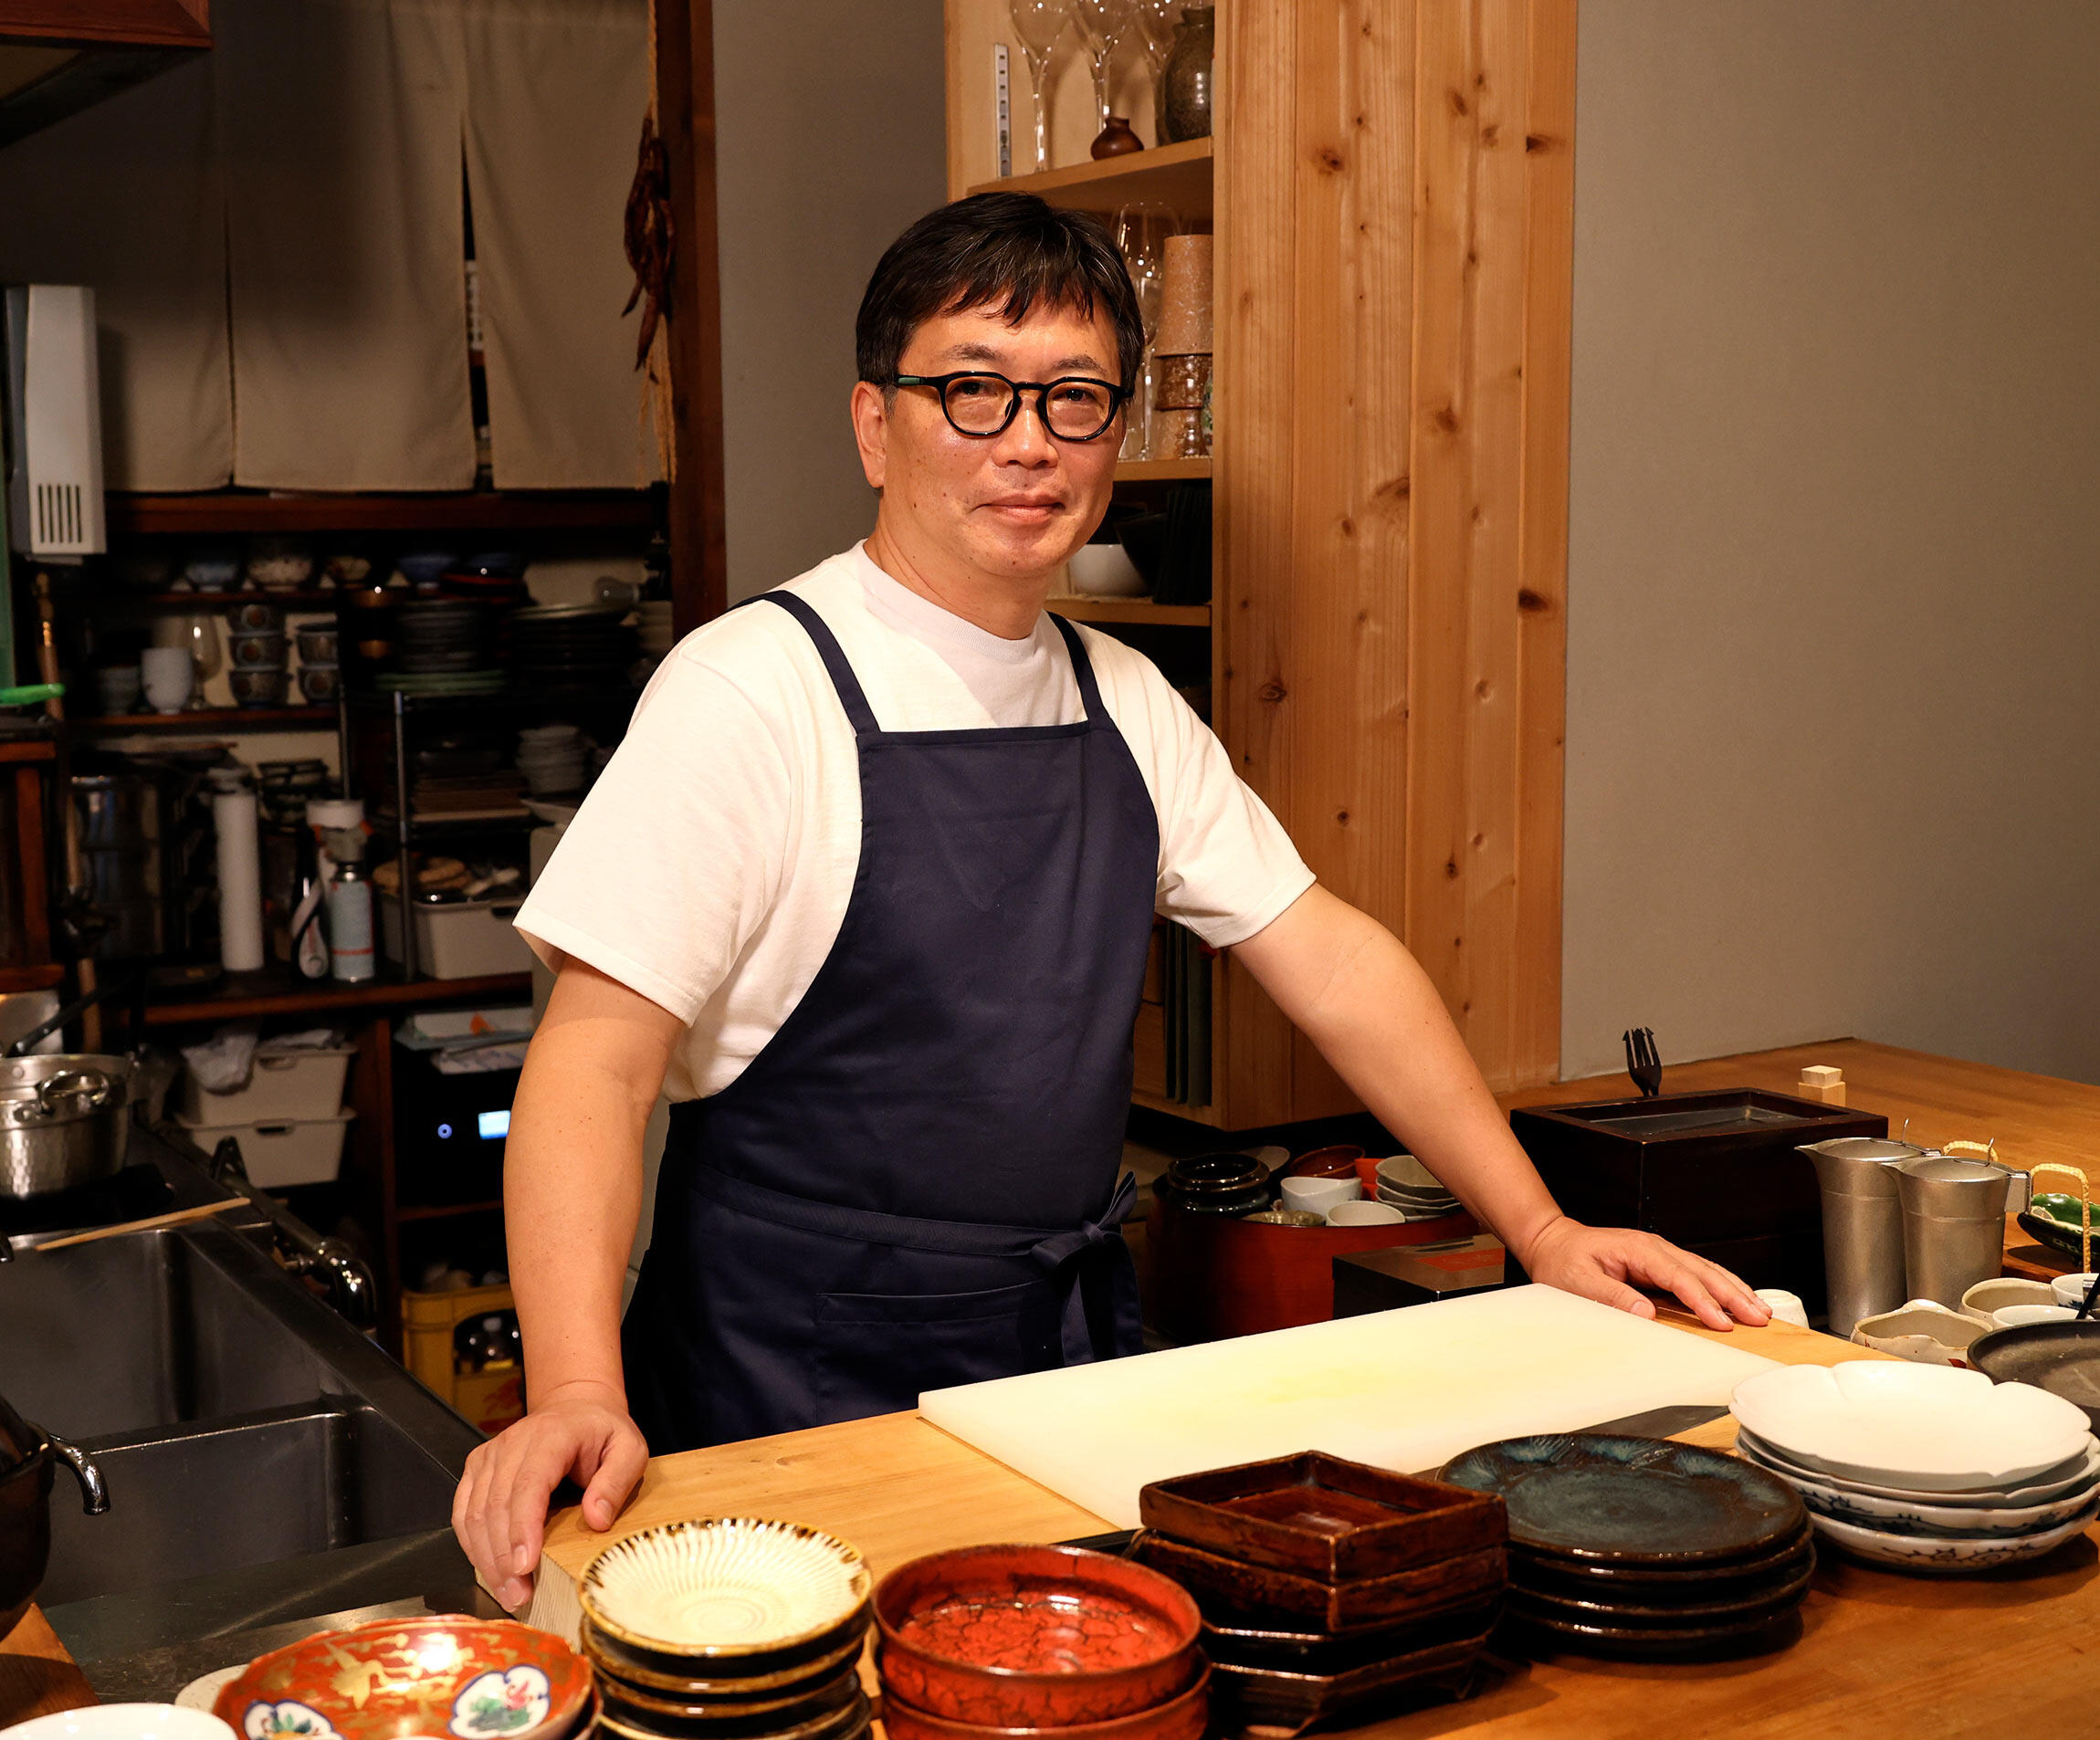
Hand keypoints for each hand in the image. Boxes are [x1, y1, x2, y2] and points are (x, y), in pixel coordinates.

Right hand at [451, 1381, 647, 1609]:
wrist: (575, 1407)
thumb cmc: (603, 1432)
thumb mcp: (629, 1449)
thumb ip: (617, 1482)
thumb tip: (596, 1520)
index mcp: (551, 1436)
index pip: (529, 1485)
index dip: (523, 1528)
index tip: (525, 1567)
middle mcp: (512, 1443)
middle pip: (496, 1505)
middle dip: (503, 1557)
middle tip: (518, 1596)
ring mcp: (490, 1455)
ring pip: (473, 1512)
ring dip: (486, 1557)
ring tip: (507, 1592)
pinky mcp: (477, 1468)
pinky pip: (463, 1510)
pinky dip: (471, 1544)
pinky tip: (488, 1570)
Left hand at [1516, 1215, 1770, 1330]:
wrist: (1552, 1242)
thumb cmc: (1563, 1261)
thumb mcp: (1578, 1281)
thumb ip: (1611, 1296)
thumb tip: (1646, 1313)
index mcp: (1638, 1249)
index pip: (1678, 1276)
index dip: (1702, 1300)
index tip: (1721, 1321)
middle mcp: (1655, 1248)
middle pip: (1701, 1271)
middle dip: (1732, 1294)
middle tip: (1759, 1318)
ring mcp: (1660, 1253)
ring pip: (1705, 1270)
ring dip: (1734, 1290)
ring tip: (1760, 1310)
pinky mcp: (1660, 1263)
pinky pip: (1696, 1274)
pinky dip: (1720, 1286)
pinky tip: (1737, 1298)